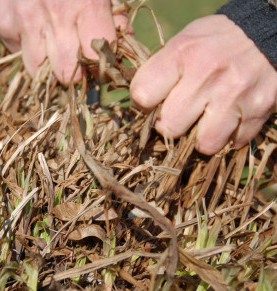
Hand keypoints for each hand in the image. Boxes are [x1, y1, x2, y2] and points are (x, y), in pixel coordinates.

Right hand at [0, 0, 126, 83]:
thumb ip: (111, 11)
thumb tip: (123, 39)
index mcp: (87, 3)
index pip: (97, 58)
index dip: (100, 66)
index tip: (99, 64)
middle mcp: (55, 15)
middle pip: (67, 73)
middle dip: (74, 72)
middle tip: (75, 58)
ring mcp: (26, 21)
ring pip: (39, 71)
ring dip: (48, 65)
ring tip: (53, 46)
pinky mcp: (4, 25)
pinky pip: (20, 54)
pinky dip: (29, 48)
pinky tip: (33, 28)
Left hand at [130, 15, 276, 154]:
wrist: (266, 31)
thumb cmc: (214, 42)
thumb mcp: (182, 43)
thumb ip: (159, 72)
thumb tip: (140, 106)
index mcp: (182, 54)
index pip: (142, 96)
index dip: (144, 105)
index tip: (153, 103)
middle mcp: (206, 75)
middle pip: (169, 128)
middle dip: (171, 126)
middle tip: (179, 116)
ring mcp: (234, 95)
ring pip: (204, 144)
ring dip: (202, 138)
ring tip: (205, 122)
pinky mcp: (258, 109)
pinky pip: (234, 143)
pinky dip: (229, 137)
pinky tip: (229, 119)